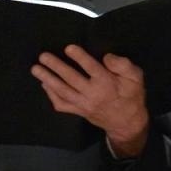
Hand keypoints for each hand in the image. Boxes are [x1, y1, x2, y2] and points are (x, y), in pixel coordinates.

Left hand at [33, 46, 147, 155]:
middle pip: (71, 78)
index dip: (79, 57)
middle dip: (55, 66)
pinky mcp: (78, 111)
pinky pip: (61, 104)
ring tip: (36, 69)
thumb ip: (123, 65)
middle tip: (43, 56)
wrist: (126, 123)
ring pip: (62, 91)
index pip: (91, 68)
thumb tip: (106, 57)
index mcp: (107, 83)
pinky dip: (51, 95)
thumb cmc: (131, 96)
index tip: (68, 48)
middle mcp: (92, 93)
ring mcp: (83, 104)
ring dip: (47, 79)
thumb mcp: (135, 78)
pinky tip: (44, 85)